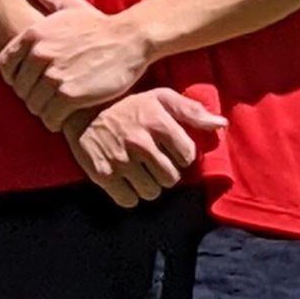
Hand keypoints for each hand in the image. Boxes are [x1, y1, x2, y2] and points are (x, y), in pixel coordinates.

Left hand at [0, 0, 150, 131]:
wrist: (130, 39)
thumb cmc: (97, 25)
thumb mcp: (67, 5)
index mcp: (33, 35)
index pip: (5, 66)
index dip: (15, 77)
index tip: (31, 81)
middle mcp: (39, 54)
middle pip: (20, 89)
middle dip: (32, 95)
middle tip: (49, 96)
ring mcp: (53, 75)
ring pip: (34, 105)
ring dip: (45, 110)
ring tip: (58, 107)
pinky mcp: (70, 95)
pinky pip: (50, 117)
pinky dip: (56, 121)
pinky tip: (67, 116)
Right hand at [72, 89, 228, 207]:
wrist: (78, 109)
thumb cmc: (125, 104)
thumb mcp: (159, 97)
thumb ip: (192, 110)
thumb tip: (222, 124)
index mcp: (157, 121)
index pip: (186, 156)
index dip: (180, 155)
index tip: (168, 149)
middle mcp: (140, 142)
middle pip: (170, 179)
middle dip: (163, 172)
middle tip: (150, 161)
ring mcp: (121, 160)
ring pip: (151, 192)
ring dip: (146, 185)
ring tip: (137, 169)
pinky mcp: (103, 174)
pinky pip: (129, 201)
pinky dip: (128, 194)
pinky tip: (123, 178)